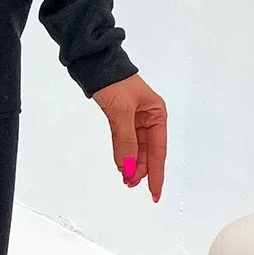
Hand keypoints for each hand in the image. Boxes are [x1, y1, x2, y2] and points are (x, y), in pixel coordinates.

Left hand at [91, 74, 166, 202]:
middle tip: (130, 184)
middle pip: (147, 150)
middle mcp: (149, 116)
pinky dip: (122, 152)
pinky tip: (120, 164)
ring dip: (131, 163)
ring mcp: (134, 117)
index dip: (157, 172)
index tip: (155, 192)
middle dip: (141, 168)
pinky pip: (123, 139)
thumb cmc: (114, 82)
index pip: (159, 149)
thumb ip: (126, 141)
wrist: (94, 62)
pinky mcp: (119, 116)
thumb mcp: (122, 111)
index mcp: (157, 113)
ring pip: (135, 146)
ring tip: (126, 179)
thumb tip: (128, 167)